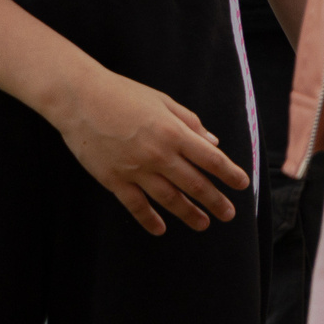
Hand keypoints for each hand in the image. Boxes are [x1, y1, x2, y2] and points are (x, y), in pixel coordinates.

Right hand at [41, 65, 250, 235]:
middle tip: (229, 214)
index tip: (243, 185)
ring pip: (169, 199)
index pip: (211, 159)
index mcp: (175, 133)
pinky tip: (161, 229)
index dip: (229, 174)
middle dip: (215, 200)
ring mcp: (136, 170)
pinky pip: (136, 206)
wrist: (81, 100)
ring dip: (188, 213)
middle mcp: (159, 155)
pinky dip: (149, 219)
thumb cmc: (125, 95)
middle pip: (194, 183)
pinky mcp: (113, 181)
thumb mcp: (164, 102)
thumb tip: (213, 142)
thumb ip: (191, 123)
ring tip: (203, 224)